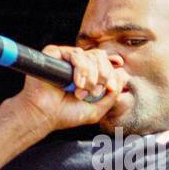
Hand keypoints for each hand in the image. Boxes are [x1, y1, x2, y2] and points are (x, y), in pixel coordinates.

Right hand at [13, 45, 128, 132]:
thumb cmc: (68, 114)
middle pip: (100, 56)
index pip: (105, 61)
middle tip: (95, 92)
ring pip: (90, 56)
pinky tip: (77, 84)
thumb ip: (112, 93)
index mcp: (88, 74)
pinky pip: (75, 54)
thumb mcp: (98, 108)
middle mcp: (78, 64)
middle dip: (103, 75)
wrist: (45, 115)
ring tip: (82, 92)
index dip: (112, 66)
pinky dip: (81, 69)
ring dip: (91, 76)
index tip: (115, 76)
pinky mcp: (54, 54)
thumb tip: (123, 73)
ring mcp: (66, 58)